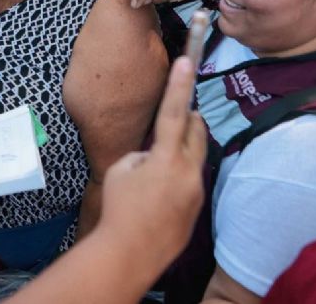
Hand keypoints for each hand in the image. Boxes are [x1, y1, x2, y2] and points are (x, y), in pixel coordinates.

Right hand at [98, 56, 205, 263]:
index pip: (173, 112)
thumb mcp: (120, 170)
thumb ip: (140, 154)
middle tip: (175, 112)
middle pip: (195, 130)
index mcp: (166, 158)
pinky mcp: (197, 206)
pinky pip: (191, 178)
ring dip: (181, 148)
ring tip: (157, 159)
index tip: (187, 61)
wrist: (130, 253)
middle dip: (187, 117)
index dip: (180, 85)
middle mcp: (189, 171)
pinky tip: (156, 190)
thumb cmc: (118, 208)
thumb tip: (152, 154)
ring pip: (195, 155)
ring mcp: (196, 190)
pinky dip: (177, 173)